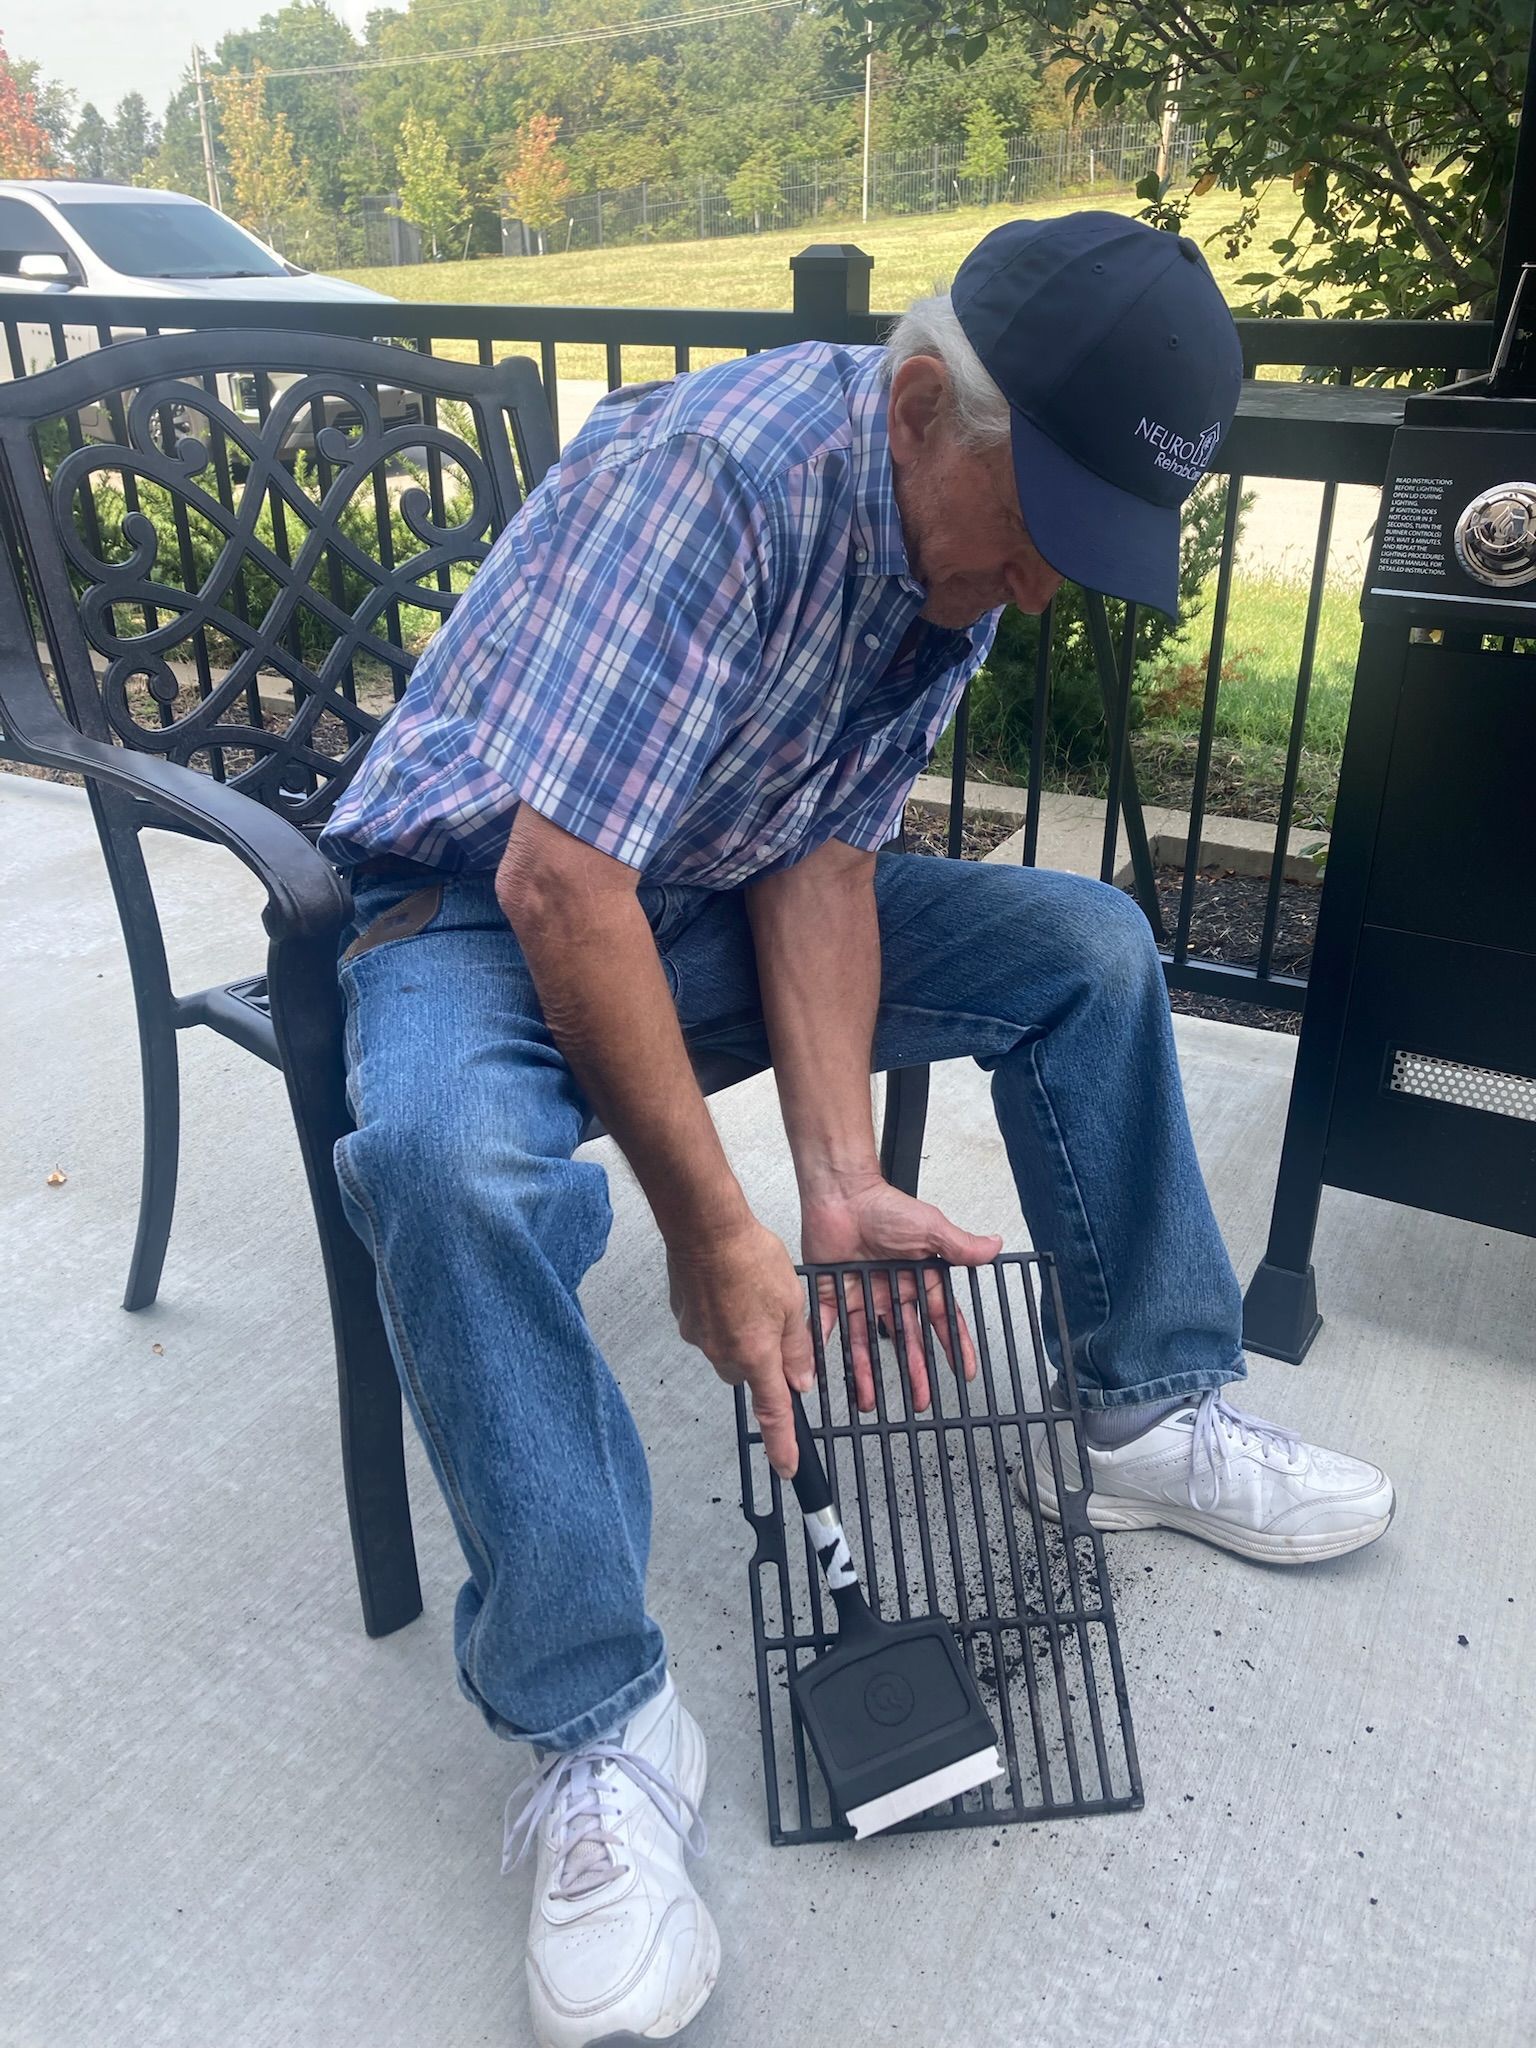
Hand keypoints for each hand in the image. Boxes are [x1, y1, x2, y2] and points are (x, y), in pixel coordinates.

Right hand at [667, 1215, 814, 1477]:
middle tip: (773, 1322)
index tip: (787, 1469)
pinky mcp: (684, 1320)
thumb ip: (797, 1348)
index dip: (782, 1445)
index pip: (773, 1413)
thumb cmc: (749, 1256)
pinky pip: (709, 1328)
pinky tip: (729, 1286)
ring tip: (750, 1292)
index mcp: (756, 1355)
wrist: (703, 1226)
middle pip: (748, 1375)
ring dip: (742, 1332)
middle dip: (762, 1359)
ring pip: (728, 1350)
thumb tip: (799, 1381)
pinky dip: (721, 1314)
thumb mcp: (791, 1303)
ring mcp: (699, 1338)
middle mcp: (723, 1354)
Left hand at [800, 1179, 1002, 1413]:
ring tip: (871, 1403)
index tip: (962, 1371)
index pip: (939, 1321)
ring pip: (866, 1343)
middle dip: (913, 1372)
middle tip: (918, 1402)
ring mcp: (861, 1294)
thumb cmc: (885, 1205)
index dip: (952, 1346)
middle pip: (904, 1341)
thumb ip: (960, 1245)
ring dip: (869, 1373)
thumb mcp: (930, 1228)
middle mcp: (890, 1292)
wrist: (843, 1192)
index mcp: (918, 1280)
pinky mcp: (831, 1293)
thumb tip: (995, 1247)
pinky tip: (826, 1374)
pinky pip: (827, 1327)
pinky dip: (824, 1350)